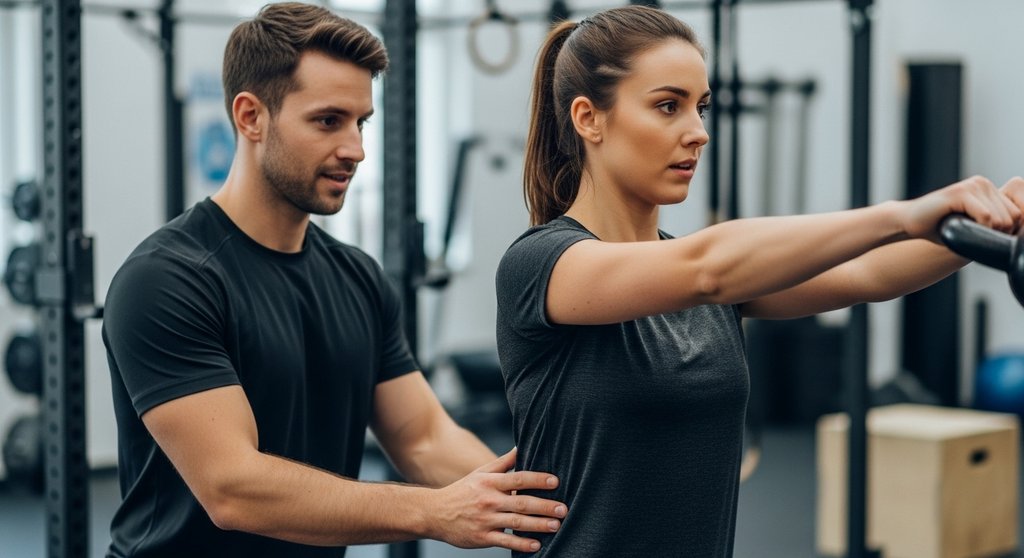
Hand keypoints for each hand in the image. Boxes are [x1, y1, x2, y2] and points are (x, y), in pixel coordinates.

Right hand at [425, 447, 565, 552]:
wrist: (435, 513)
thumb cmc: (462, 491)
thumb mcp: (481, 473)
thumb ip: (503, 463)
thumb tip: (522, 447)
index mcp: (490, 483)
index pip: (518, 478)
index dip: (538, 479)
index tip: (555, 481)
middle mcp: (489, 500)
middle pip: (521, 502)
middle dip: (544, 506)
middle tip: (563, 508)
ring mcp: (486, 520)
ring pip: (517, 522)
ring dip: (539, 525)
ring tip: (556, 525)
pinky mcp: (482, 537)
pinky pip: (505, 541)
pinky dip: (522, 544)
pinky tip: (537, 544)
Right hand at [900, 175, 1020, 241]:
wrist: (908, 223)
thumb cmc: (937, 228)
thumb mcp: (971, 226)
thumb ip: (991, 226)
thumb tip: (1013, 239)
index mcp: (987, 189)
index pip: (1016, 215)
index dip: (1002, 232)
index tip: (980, 236)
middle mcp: (982, 183)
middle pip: (1012, 217)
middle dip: (995, 234)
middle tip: (970, 235)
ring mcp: (973, 185)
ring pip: (1001, 219)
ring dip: (984, 233)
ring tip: (963, 231)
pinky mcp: (961, 192)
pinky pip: (986, 217)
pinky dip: (978, 230)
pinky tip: (959, 228)